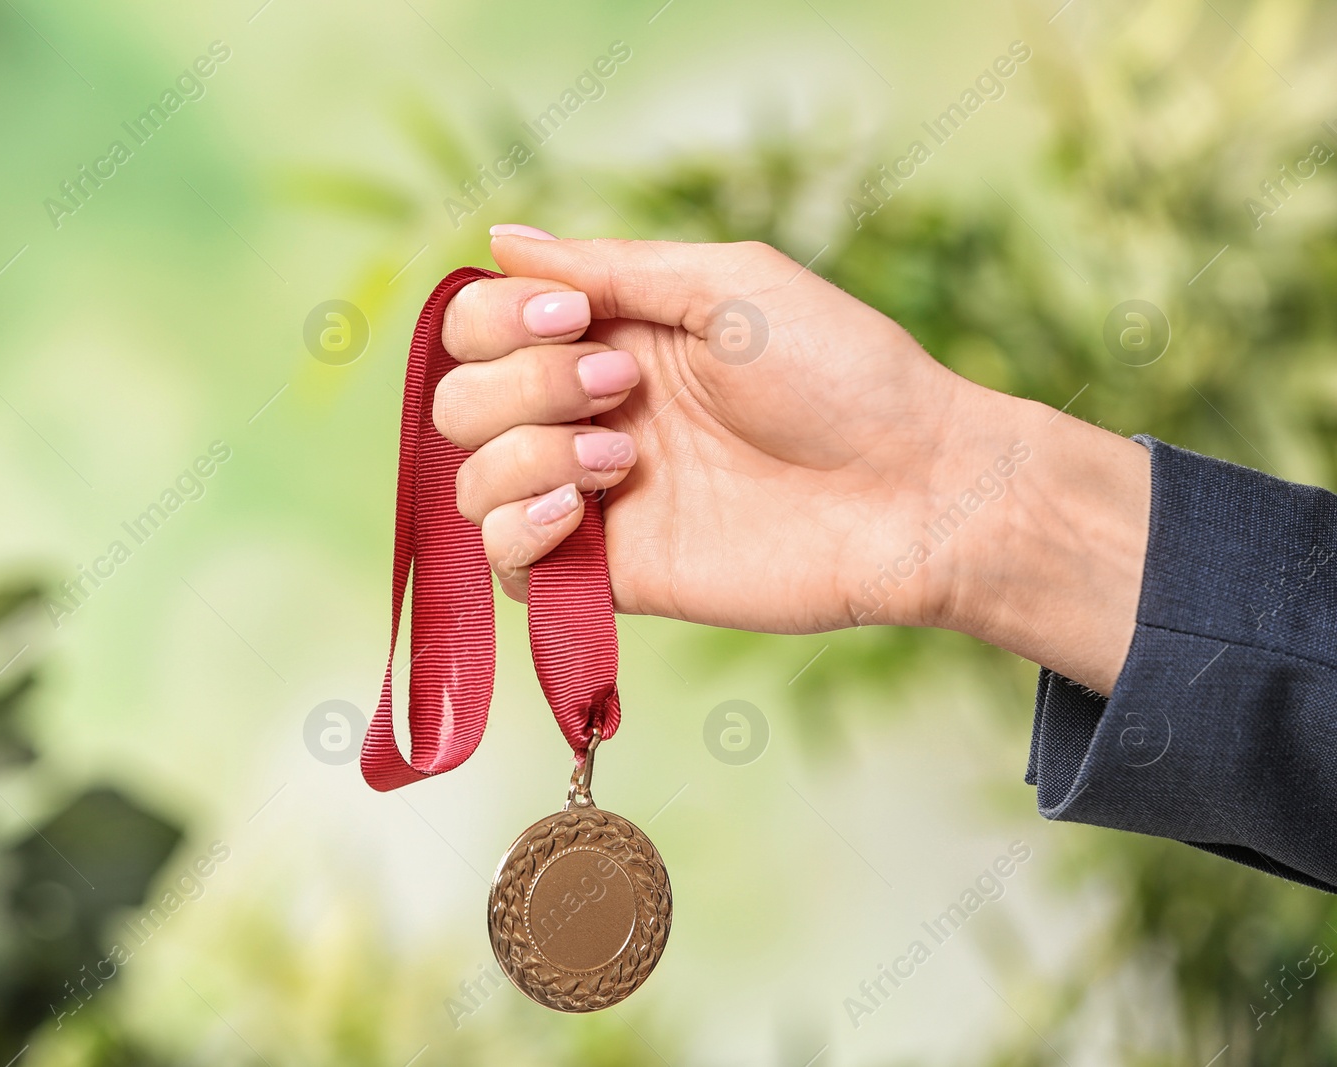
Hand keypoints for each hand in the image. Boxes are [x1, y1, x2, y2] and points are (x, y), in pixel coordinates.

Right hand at [435, 228, 1149, 692]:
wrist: (912, 491)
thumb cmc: (842, 373)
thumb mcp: (728, 285)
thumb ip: (610, 267)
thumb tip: (499, 238)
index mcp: (610, 337)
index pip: (482, 325)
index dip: (497, 320)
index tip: (574, 319)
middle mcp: (585, 414)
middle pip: (462, 400)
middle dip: (523, 385)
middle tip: (623, 391)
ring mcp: (593, 496)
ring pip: (471, 478)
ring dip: (524, 454)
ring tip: (619, 457)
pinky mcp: (608, 573)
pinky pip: (503, 561)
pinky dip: (515, 530)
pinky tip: (578, 512)